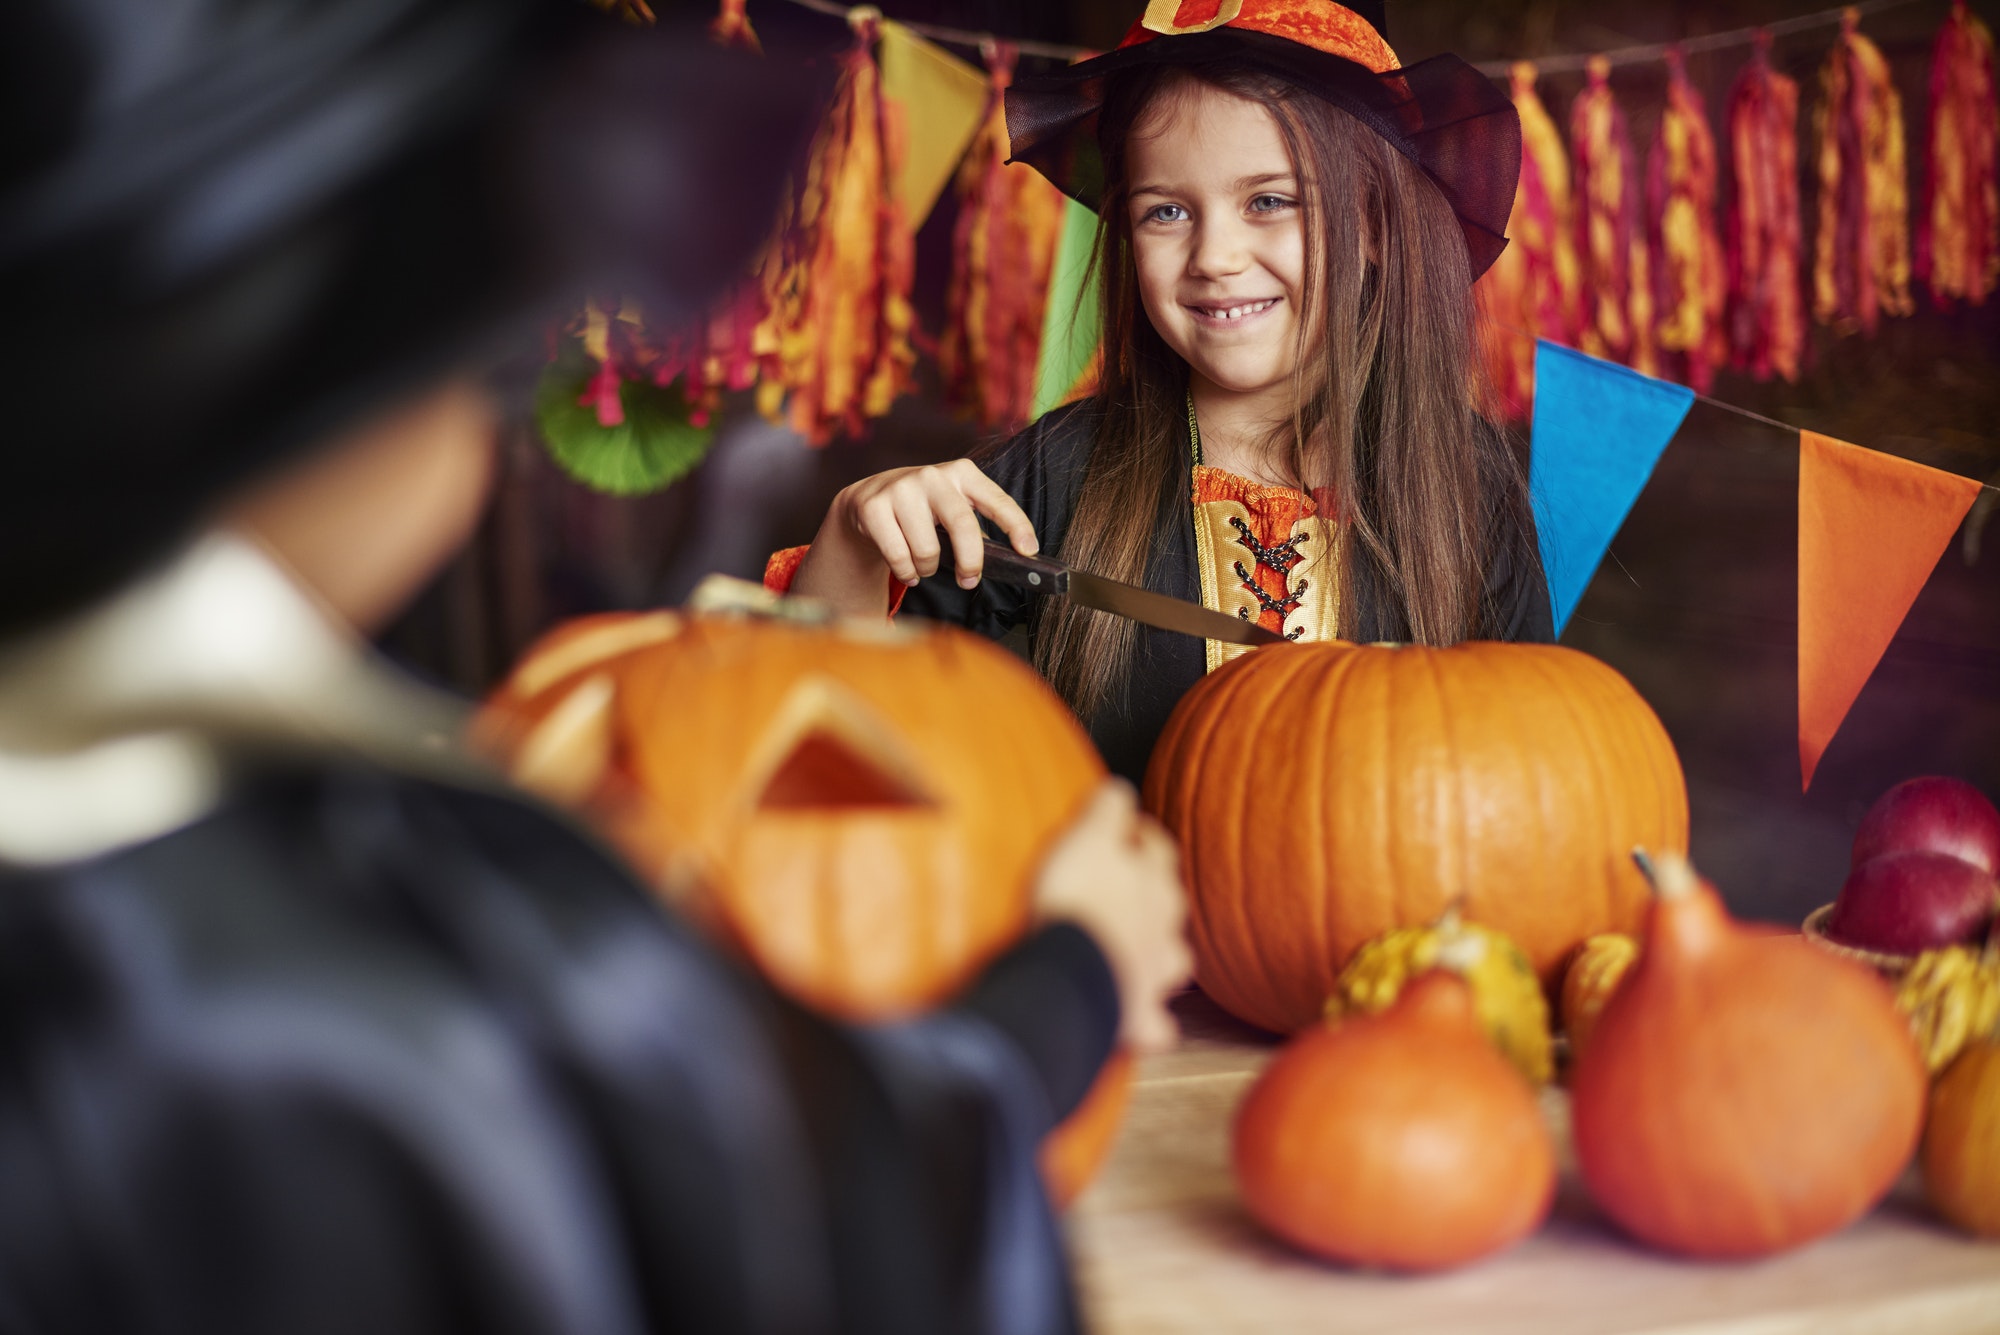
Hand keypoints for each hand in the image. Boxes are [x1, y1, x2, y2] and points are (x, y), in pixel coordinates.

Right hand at [792, 460, 1038, 613]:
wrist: (868, 499)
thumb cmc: (923, 510)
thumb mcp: (952, 508)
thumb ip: (977, 528)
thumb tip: (1010, 560)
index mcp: (962, 473)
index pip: (996, 499)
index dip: (1016, 525)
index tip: (1029, 550)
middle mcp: (933, 475)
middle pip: (962, 525)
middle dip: (971, 561)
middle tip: (969, 580)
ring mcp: (901, 488)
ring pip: (927, 549)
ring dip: (929, 569)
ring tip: (925, 565)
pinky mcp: (874, 507)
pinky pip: (899, 556)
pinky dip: (906, 572)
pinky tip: (906, 569)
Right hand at [1033, 780, 1191, 1053]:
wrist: (1074, 970)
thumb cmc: (1079, 898)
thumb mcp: (1088, 837)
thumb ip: (1108, 810)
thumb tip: (1122, 787)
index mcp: (1155, 882)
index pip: (1158, 849)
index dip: (1143, 837)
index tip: (1129, 829)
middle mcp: (1167, 928)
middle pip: (1170, 904)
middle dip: (1154, 894)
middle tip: (1127, 887)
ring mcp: (1157, 975)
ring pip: (1173, 961)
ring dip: (1160, 956)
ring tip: (1139, 953)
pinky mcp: (1141, 1018)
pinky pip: (1155, 1027)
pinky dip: (1151, 1024)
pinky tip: (1141, 1024)